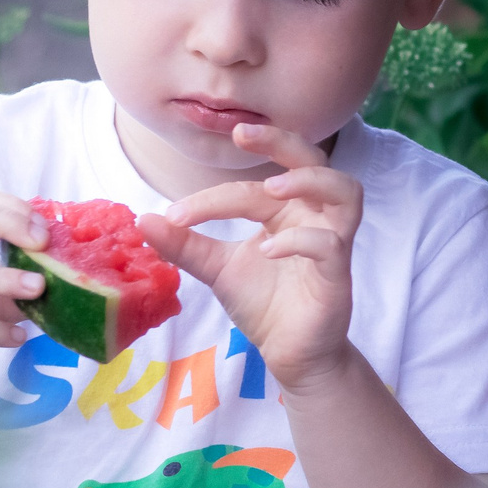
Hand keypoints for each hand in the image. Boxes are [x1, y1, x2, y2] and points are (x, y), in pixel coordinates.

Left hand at [138, 123, 358, 394]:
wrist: (290, 353)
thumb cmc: (264, 305)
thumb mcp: (217, 270)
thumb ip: (186, 245)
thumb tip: (143, 219)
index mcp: (285, 210)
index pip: (251, 187)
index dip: (212, 196)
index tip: (175, 214)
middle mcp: (313, 217)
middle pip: (313, 160)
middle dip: (281, 140)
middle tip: (243, 134)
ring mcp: (332, 242)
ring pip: (344, 191)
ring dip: (309, 180)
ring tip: (272, 189)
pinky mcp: (339, 273)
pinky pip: (331, 243)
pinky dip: (301, 239)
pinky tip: (269, 250)